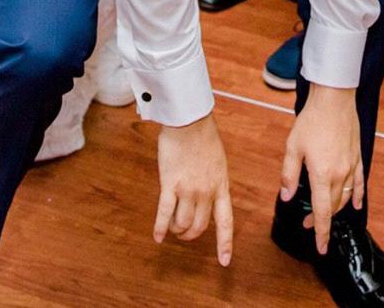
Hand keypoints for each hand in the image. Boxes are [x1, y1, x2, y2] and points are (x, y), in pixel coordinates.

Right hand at [155, 114, 234, 266]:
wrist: (189, 121)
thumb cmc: (203, 137)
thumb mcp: (218, 163)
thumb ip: (215, 182)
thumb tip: (209, 195)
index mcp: (221, 187)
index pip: (226, 222)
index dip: (225, 244)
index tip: (224, 262)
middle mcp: (206, 193)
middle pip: (199, 226)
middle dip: (191, 234)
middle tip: (185, 234)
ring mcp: (188, 190)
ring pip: (182, 223)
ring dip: (176, 229)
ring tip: (172, 228)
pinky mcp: (170, 184)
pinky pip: (164, 213)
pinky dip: (160, 228)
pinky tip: (157, 237)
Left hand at [280, 85, 363, 255]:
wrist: (334, 100)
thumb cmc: (311, 121)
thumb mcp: (292, 148)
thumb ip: (289, 175)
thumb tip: (286, 197)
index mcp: (322, 175)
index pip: (322, 212)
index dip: (321, 232)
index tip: (321, 248)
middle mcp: (340, 175)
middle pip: (333, 207)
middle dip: (322, 220)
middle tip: (309, 224)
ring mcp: (351, 167)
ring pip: (345, 199)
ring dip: (335, 210)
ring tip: (325, 214)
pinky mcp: (357, 158)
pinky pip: (359, 184)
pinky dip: (357, 197)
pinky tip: (355, 206)